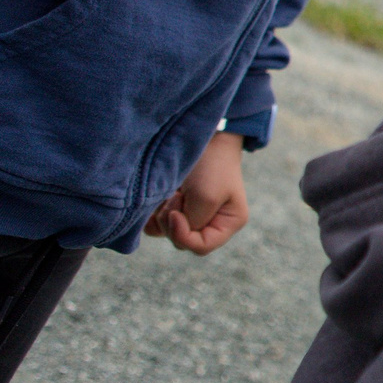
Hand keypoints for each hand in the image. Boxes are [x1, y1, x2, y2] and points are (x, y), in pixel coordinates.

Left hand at [144, 133, 248, 254]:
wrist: (202, 136)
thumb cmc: (211, 165)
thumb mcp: (206, 197)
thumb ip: (192, 224)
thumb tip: (173, 231)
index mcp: (229, 222)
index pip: (202, 246)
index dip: (183, 235)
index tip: (174, 213)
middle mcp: (212, 222)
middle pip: (183, 241)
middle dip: (173, 222)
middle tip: (176, 196)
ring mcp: (193, 215)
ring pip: (167, 233)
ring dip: (162, 215)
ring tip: (171, 192)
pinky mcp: (176, 206)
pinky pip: (156, 223)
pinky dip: (153, 213)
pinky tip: (160, 196)